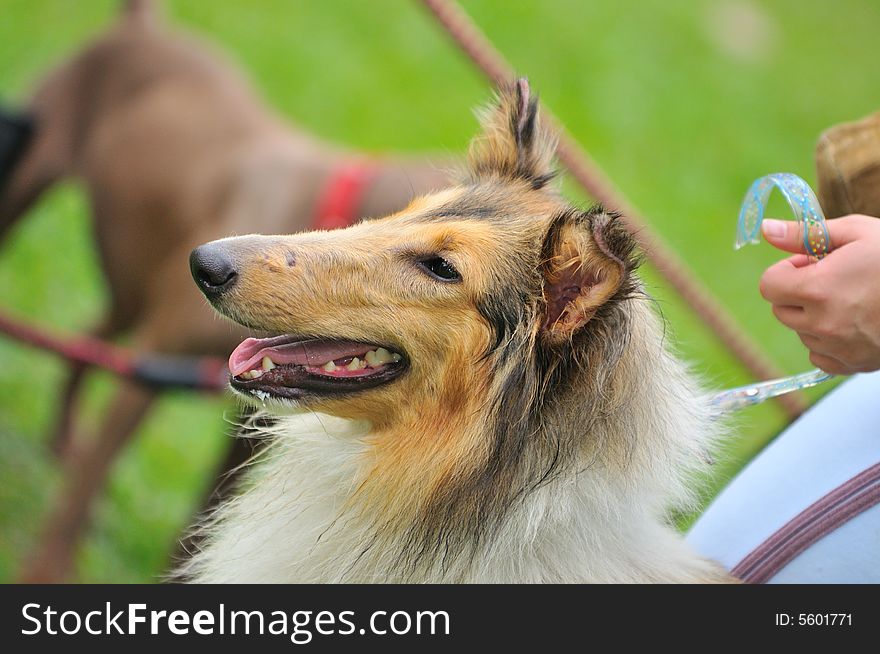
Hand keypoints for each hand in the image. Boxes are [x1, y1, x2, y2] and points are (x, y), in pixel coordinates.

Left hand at [759, 214, 879, 374]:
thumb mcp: (856, 233)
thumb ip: (805, 234)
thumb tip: (765, 229)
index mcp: (818, 289)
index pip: (769, 285)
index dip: (787, 270)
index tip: (810, 263)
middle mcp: (823, 323)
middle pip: (781, 310)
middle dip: (797, 292)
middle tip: (831, 278)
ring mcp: (838, 348)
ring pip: (801, 332)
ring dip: (814, 316)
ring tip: (851, 298)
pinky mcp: (853, 365)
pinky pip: (820, 355)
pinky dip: (829, 341)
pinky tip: (855, 322)